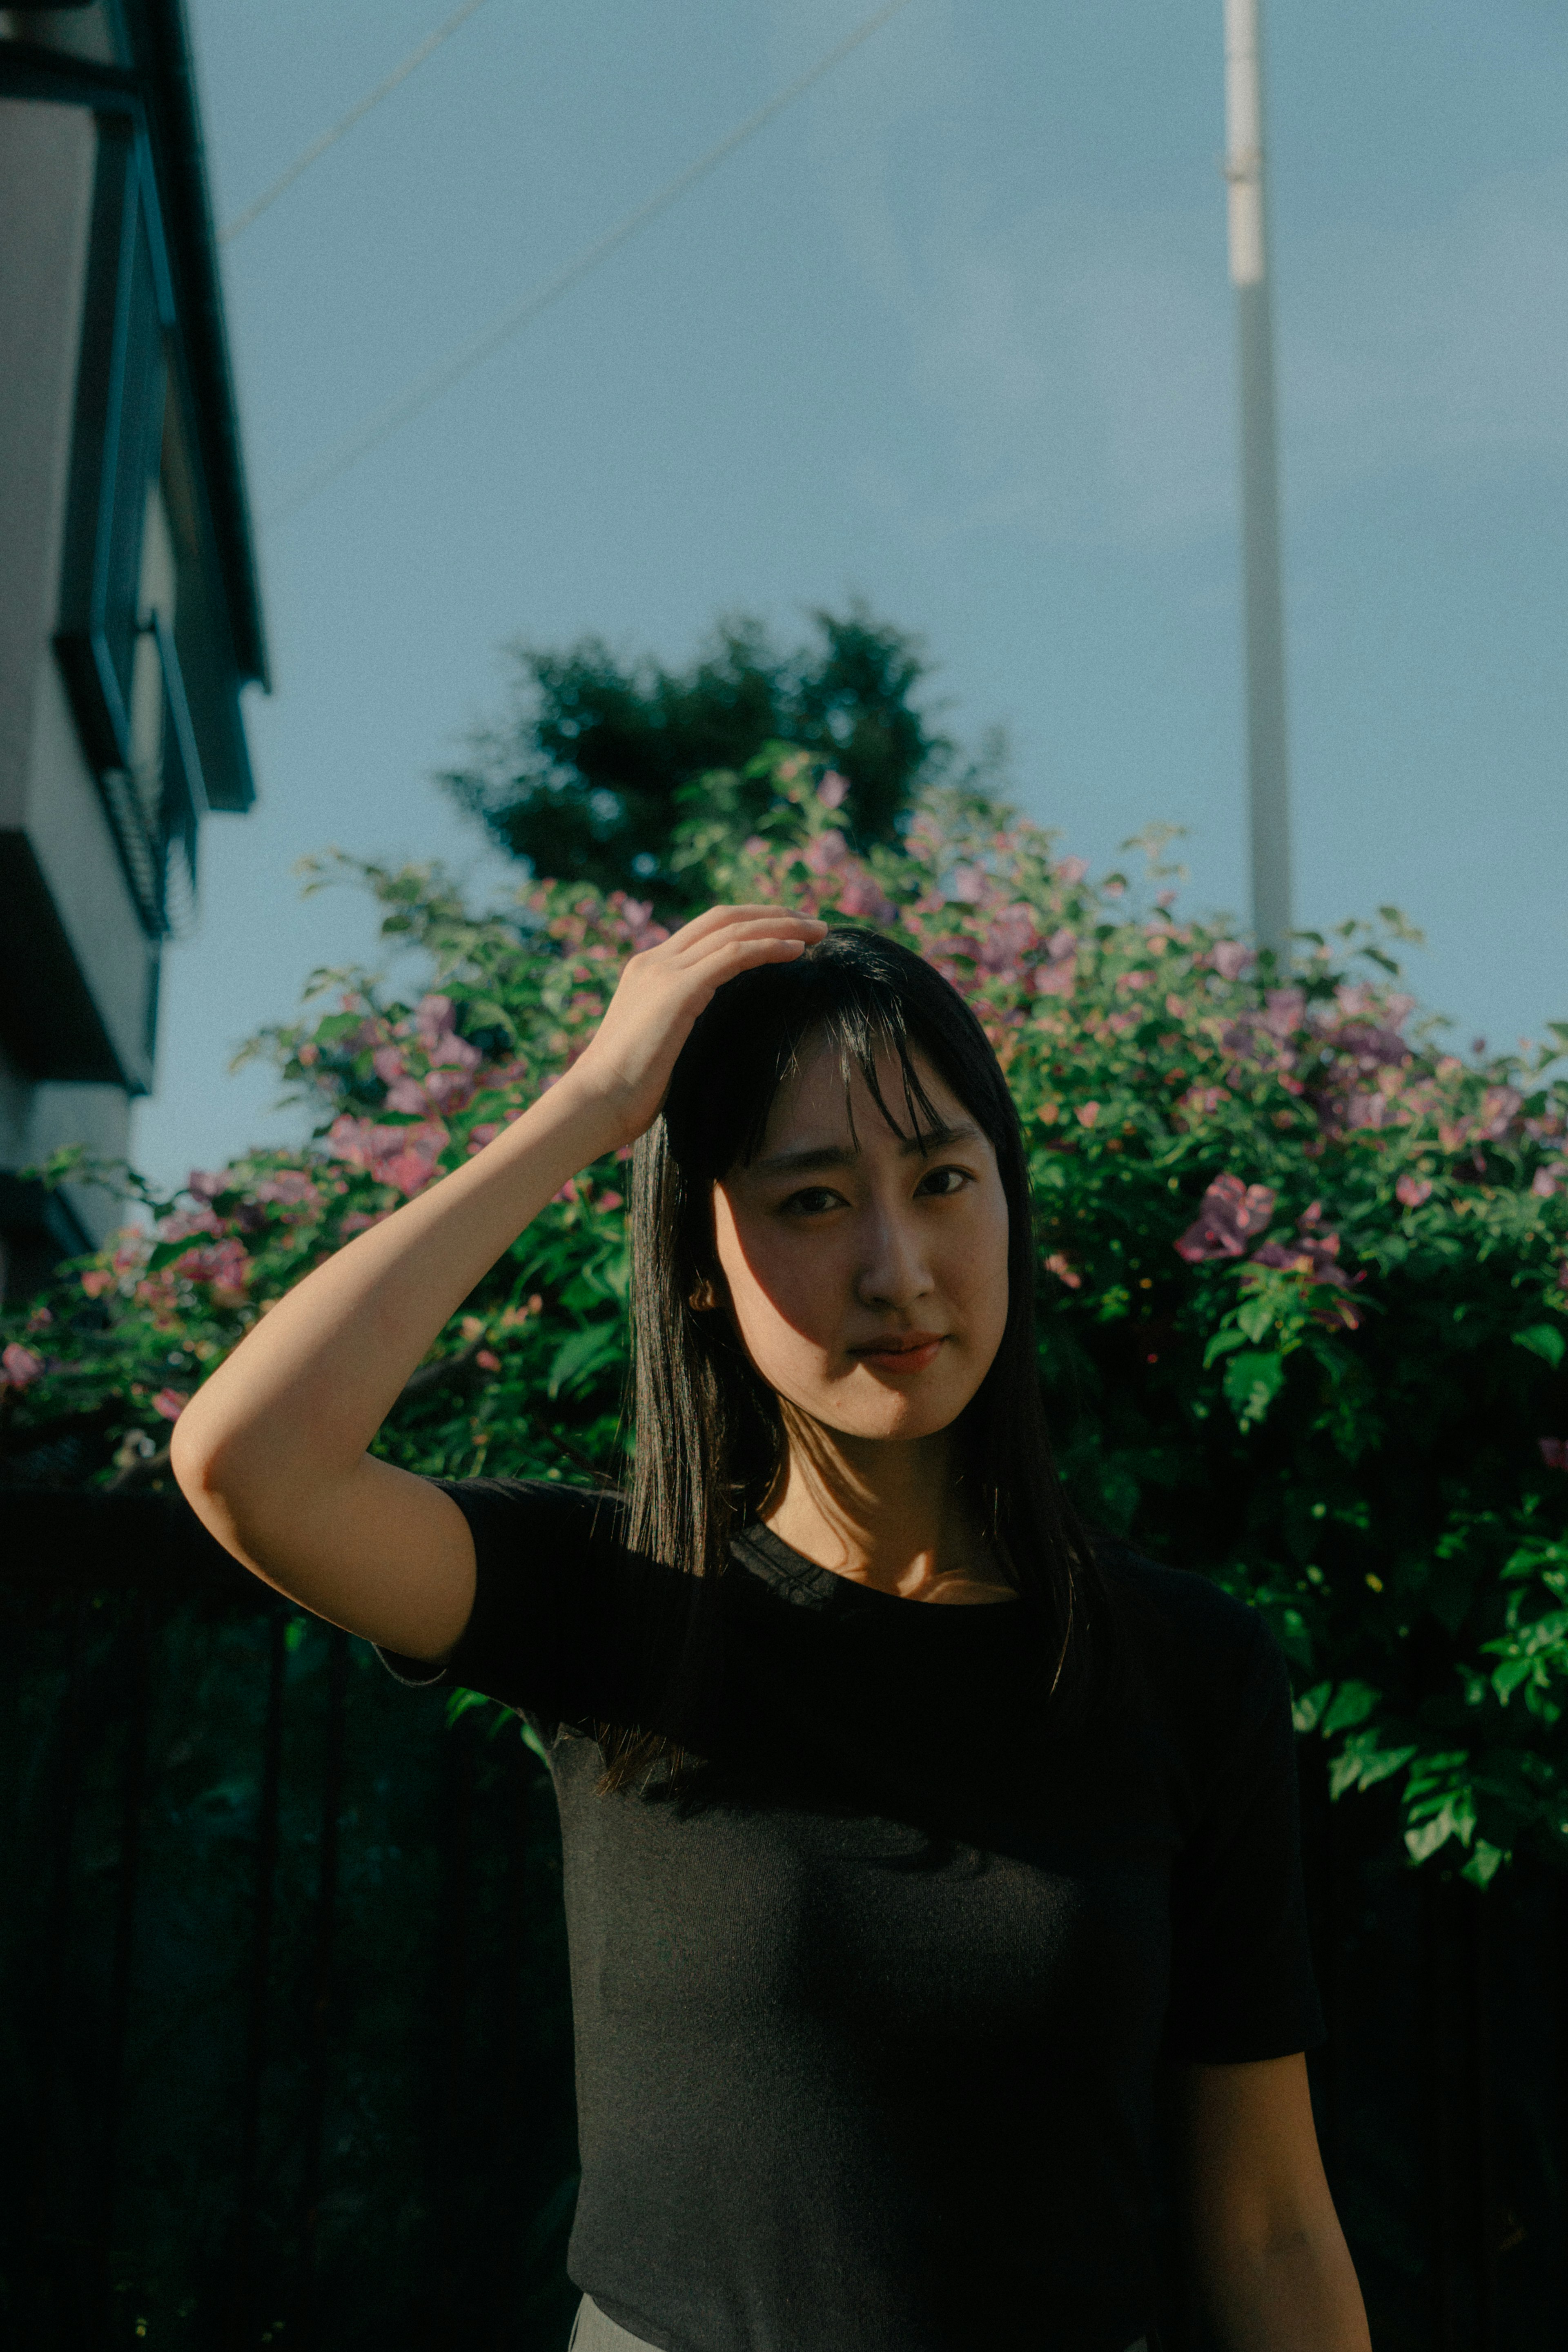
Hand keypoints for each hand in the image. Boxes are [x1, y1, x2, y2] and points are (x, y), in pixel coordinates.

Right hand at [562, 903, 827, 1146]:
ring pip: (733, 930)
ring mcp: (664, 971)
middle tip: (814, 923)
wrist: (596, 1102)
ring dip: (781, 926)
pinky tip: (797, 951)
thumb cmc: (628, 1092)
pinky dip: (768, 947)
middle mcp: (655, 960)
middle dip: (773, 914)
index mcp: (649, 970)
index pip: (706, 930)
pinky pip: (734, 955)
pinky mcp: (678, 989)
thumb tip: (719, 1036)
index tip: (787, 930)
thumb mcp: (661, 1046)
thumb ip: (684, 1025)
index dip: (750, 922)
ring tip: (819, 931)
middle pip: (724, 918)